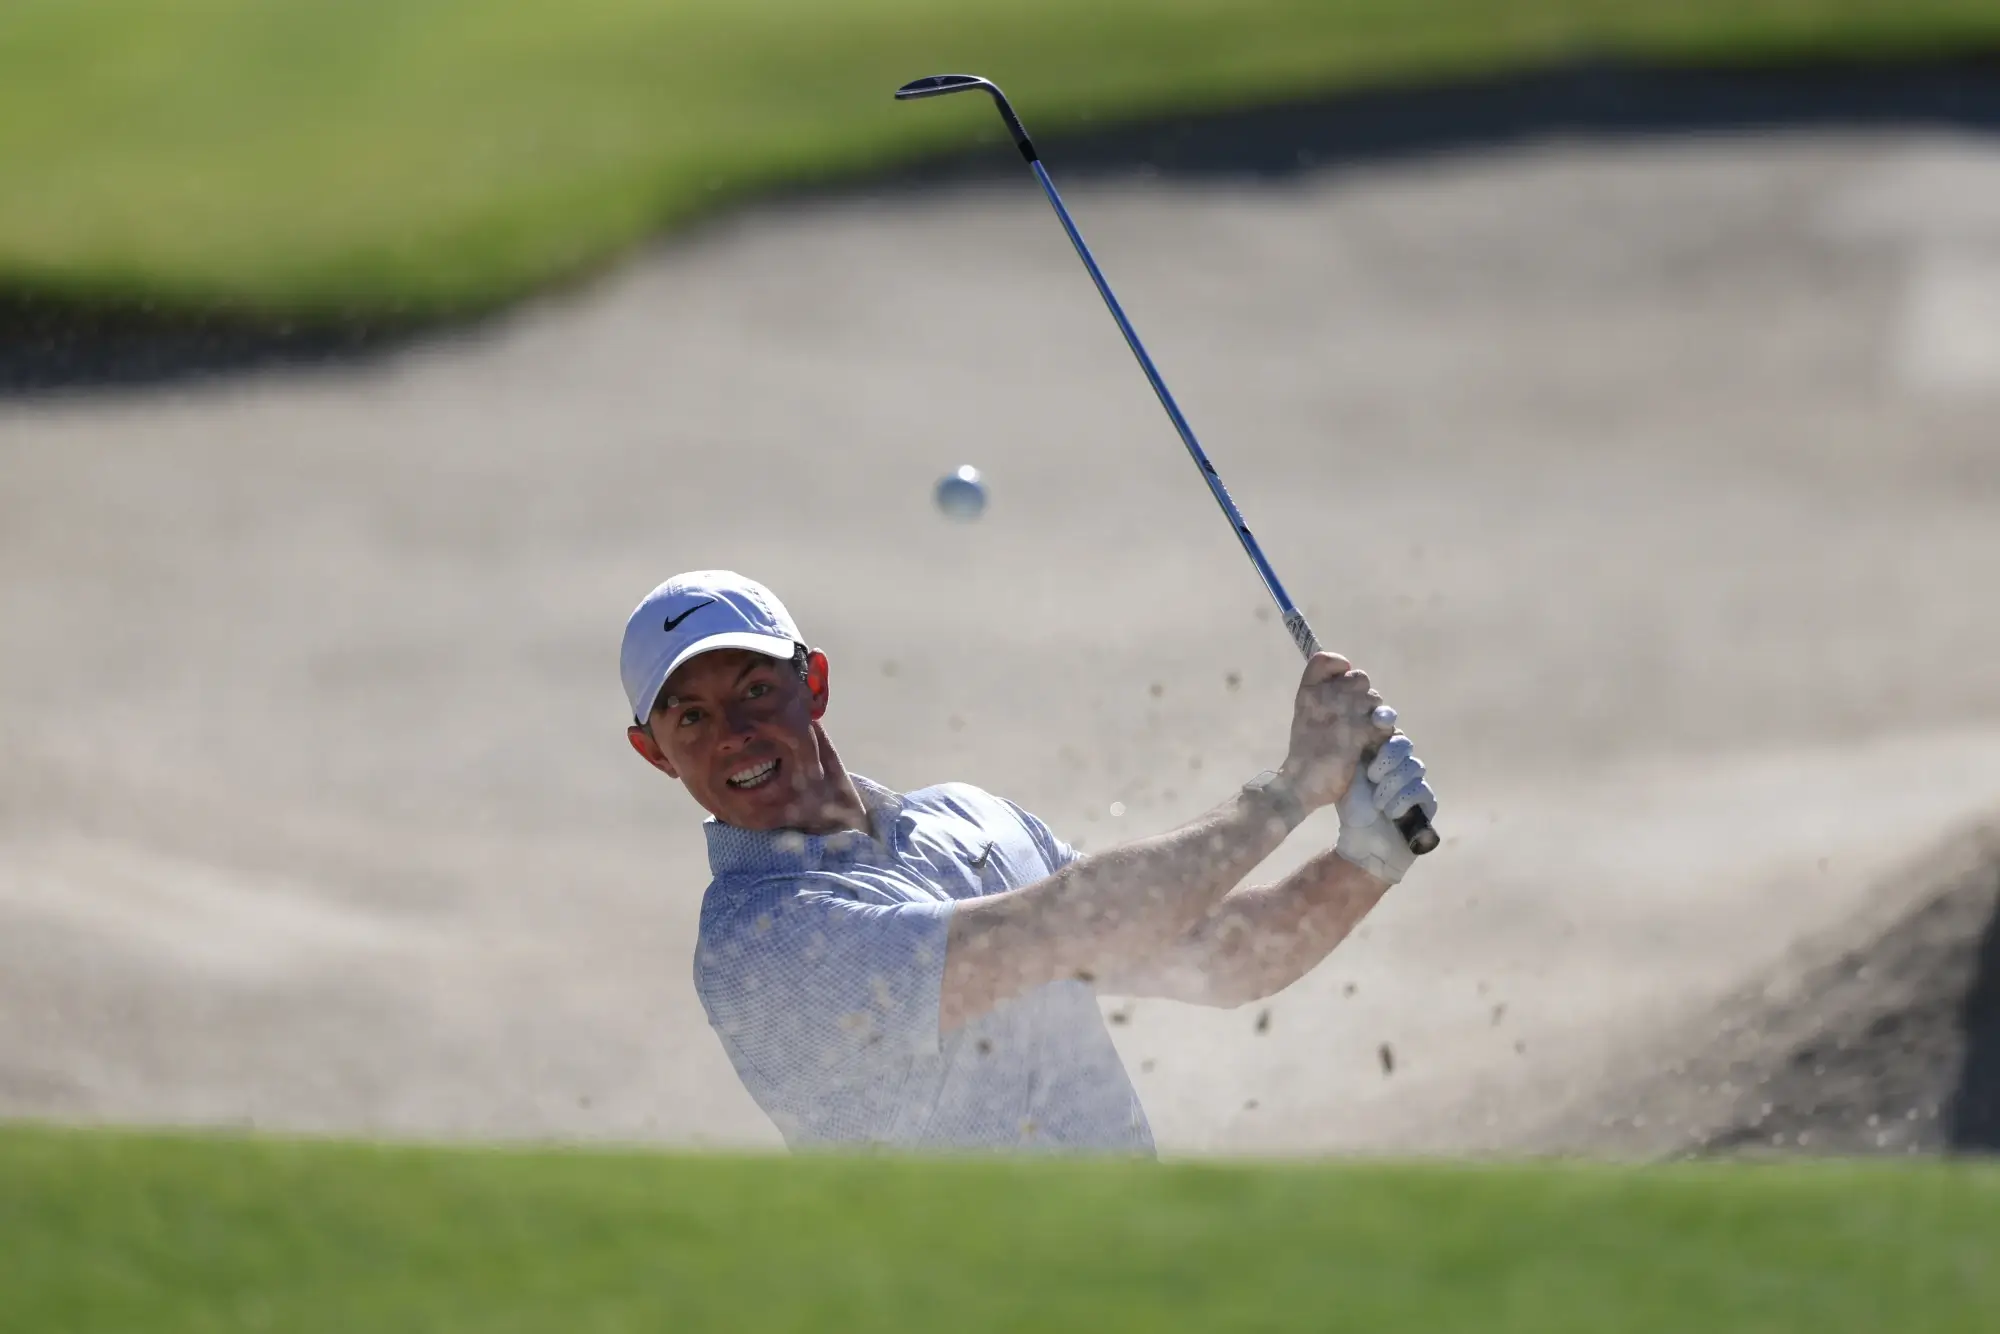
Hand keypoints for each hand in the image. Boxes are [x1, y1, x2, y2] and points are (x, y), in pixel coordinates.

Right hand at [1277, 652, 1394, 811]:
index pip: (1326, 659)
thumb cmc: (1306, 751)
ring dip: (1374, 715)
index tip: (1341, 682)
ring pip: (1375, 699)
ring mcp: (1344, 713)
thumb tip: (1353, 683)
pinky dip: (1381, 734)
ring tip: (1362, 733)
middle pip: (1360, 678)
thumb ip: (1326, 697)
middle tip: (1355, 718)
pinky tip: (1369, 744)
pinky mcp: (1360, 732)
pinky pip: (1383, 722)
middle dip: (1363, 697)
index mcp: (1308, 692)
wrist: (1301, 783)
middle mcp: (1325, 696)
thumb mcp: (1307, 715)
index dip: (1340, 667)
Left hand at [1335, 727, 1437, 884]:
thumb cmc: (1353, 809)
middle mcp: (1400, 762)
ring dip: (1391, 786)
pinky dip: (1402, 801)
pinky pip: (1420, 790)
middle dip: (1387, 758)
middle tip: (1372, 776)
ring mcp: (1416, 780)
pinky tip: (1390, 812)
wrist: (1362, 842)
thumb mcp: (1347, 777)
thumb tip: (1352, 723)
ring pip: (1413, 766)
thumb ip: (1354, 751)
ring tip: (1377, 803)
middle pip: (1403, 744)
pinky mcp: (1427, 801)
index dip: (1384, 720)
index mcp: (1380, 752)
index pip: (1388, 727)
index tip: (1378, 720)